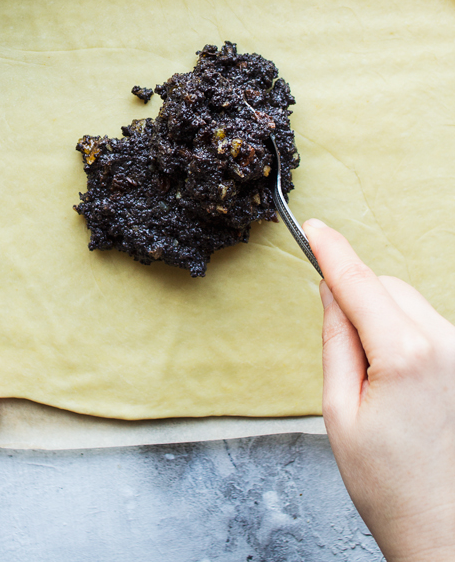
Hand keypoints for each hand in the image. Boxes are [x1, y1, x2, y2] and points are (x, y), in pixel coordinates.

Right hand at [307, 218, 454, 561]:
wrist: (443, 526)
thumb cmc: (388, 482)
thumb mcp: (338, 410)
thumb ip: (335, 342)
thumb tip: (330, 295)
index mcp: (406, 353)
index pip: (359, 283)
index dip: (332, 252)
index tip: (313, 228)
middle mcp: (445, 345)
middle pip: (388, 288)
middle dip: (357, 297)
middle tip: (340, 351)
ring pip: (409, 305)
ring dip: (383, 319)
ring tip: (376, 385)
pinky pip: (428, 328)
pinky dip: (403, 335)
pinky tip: (397, 384)